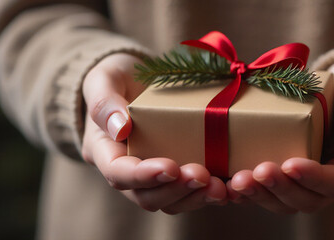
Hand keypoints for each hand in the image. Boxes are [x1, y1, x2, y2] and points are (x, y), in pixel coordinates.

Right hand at [81, 53, 226, 213]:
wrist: (137, 79)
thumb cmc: (117, 77)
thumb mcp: (105, 79)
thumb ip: (105, 102)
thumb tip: (120, 128)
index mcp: (104, 151)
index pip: (118, 173)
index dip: (143, 176)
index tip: (170, 167)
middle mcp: (127, 172)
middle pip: (146, 196)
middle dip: (176, 189)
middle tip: (202, 175)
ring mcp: (153, 177)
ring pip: (171, 201)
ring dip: (195, 197)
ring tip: (219, 187)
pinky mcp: (177, 174)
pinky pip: (191, 194)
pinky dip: (209, 194)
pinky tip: (229, 187)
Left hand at [227, 58, 333, 212]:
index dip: (314, 178)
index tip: (291, 164)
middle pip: (308, 199)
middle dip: (281, 189)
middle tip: (259, 171)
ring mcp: (308, 182)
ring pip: (285, 203)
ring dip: (261, 195)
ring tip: (239, 181)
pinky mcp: (287, 177)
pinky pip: (269, 193)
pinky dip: (249, 194)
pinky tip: (229, 187)